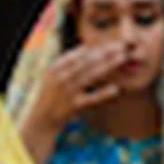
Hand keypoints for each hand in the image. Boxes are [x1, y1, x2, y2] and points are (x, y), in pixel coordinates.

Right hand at [19, 41, 124, 163]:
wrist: (41, 120)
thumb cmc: (51, 96)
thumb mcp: (53, 75)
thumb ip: (68, 62)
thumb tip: (87, 49)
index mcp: (55, 67)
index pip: (78, 54)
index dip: (95, 48)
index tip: (110, 43)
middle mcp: (61, 77)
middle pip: (87, 61)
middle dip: (105, 52)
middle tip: (121, 46)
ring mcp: (68, 91)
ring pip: (92, 75)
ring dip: (108, 65)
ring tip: (122, 58)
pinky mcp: (74, 106)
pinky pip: (91, 98)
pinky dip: (103, 93)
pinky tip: (115, 89)